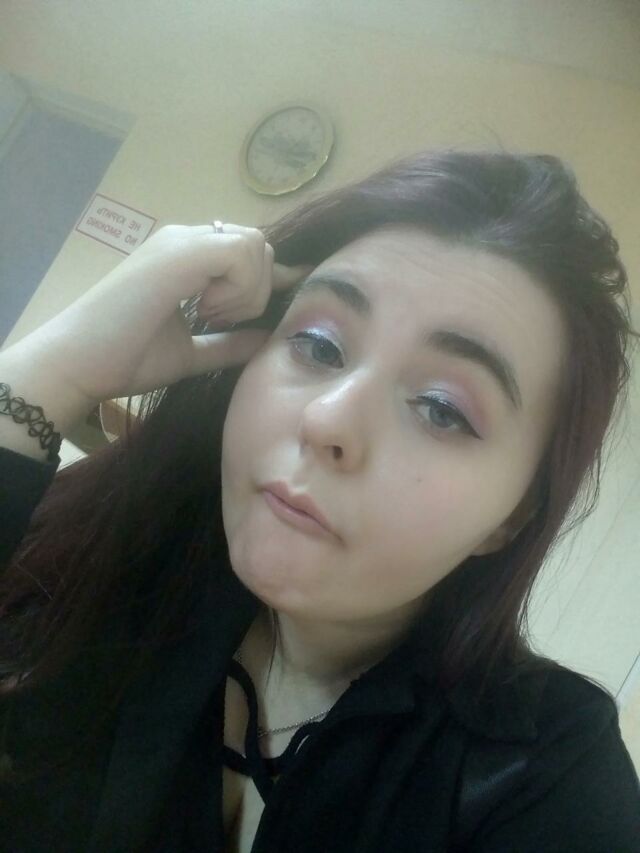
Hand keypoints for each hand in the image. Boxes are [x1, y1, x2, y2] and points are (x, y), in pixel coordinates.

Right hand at [6, 223, 312, 406]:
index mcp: (186, 258)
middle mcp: (185, 240)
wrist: (79, 362)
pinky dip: (238, 289)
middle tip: (219, 320)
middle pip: (257, 245)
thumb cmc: (126, 358)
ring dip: (246, 289)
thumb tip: (266, 340)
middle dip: (256, 288)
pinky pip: (240, 253)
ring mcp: (181, 243)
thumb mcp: (190, 352)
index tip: (247, 320)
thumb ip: (228, 344)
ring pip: (253, 246)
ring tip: (209, 316)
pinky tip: (205, 310)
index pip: (246, 251)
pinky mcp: (179, 254)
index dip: (263, 282)